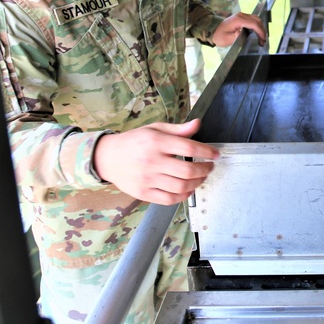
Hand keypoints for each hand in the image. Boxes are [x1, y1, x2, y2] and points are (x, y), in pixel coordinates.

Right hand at [93, 119, 217, 204]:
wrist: (108, 158)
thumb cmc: (134, 141)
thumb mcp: (155, 129)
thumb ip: (178, 129)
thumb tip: (198, 124)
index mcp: (156, 141)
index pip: (189, 147)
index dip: (207, 151)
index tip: (216, 154)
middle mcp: (152, 161)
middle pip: (187, 170)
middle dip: (204, 169)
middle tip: (209, 167)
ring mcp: (147, 179)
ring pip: (181, 186)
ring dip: (197, 183)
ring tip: (201, 177)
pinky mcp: (143, 193)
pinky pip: (169, 199)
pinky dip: (183, 196)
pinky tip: (188, 189)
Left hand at [212, 12, 266, 46]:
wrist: (213, 30)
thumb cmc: (219, 36)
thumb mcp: (226, 39)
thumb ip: (236, 36)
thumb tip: (243, 33)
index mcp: (238, 20)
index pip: (254, 24)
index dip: (260, 32)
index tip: (263, 40)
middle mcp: (241, 15)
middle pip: (257, 20)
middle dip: (262, 31)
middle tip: (263, 41)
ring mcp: (242, 15)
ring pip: (256, 19)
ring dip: (260, 28)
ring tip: (261, 38)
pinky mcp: (242, 17)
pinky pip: (253, 20)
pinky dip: (257, 26)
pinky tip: (257, 33)